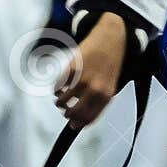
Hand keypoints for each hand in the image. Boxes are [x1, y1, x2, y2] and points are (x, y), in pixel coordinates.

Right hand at [53, 14, 126, 130]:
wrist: (110, 41)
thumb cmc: (109, 66)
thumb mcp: (109, 85)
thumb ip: (97, 102)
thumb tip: (78, 121)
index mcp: (106, 95)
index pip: (89, 118)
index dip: (79, 124)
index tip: (73, 125)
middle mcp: (94, 89)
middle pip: (73, 113)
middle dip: (67, 115)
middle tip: (65, 112)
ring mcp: (81, 79)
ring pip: (61, 102)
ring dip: (59, 103)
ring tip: (61, 99)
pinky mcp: (70, 69)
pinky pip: (56, 88)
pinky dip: (56, 90)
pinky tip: (61, 87)